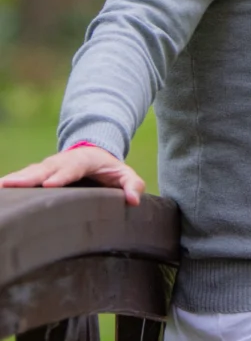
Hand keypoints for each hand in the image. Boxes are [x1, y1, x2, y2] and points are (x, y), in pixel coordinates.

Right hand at [0, 146, 145, 205]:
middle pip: (44, 169)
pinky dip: (11, 182)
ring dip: (15, 180)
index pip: (72, 168)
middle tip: (12, 185)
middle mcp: (61, 161)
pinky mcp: (39, 174)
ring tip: (0, 187)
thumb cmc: (109, 169)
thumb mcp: (125, 174)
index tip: (49, 185)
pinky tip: (0, 190)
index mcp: (83, 160)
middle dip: (29, 178)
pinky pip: (24, 178)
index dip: (61, 177)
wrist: (94, 153)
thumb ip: (132, 184)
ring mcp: (48, 167)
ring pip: (30, 172)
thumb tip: (133, 201)